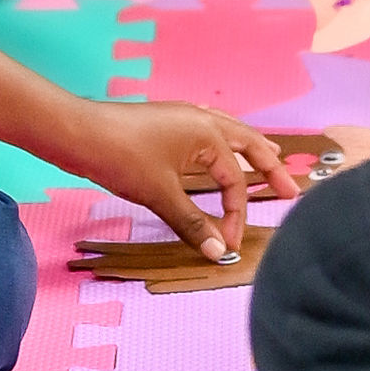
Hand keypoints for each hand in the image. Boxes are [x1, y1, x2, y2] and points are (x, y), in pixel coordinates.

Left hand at [61, 98, 301, 259]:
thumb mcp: (160, 194)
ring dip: (250, 148)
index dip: (236, 214)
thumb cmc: (122, 158)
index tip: (229, 243)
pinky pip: (209, 129)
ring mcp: (183, 117)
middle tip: (290, 190)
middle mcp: (201, 120)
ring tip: (268, 158)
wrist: (79, 133)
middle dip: (270, 167)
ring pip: (229, 132)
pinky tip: (218, 145)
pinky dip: (224, 140)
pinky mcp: (167, 123)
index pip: (235, 180)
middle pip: (247, 143)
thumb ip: (193, 223)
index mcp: (207, 133)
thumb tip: (220, 253)